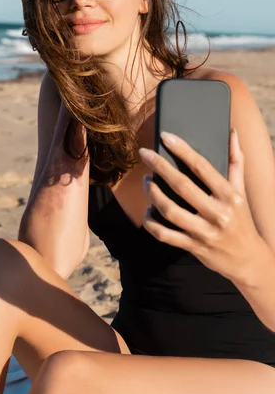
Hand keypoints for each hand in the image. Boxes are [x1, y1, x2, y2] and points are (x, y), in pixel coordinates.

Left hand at [139, 129, 262, 283]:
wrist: (248, 260)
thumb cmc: (242, 219)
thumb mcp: (241, 191)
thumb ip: (236, 161)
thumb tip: (232, 133)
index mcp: (230, 196)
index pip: (202, 167)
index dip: (182, 150)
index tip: (165, 137)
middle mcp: (218, 213)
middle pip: (182, 186)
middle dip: (160, 167)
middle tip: (145, 153)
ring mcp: (204, 232)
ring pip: (169, 210)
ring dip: (153, 194)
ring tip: (146, 181)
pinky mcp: (193, 247)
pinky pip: (165, 235)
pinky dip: (151, 222)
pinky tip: (148, 210)